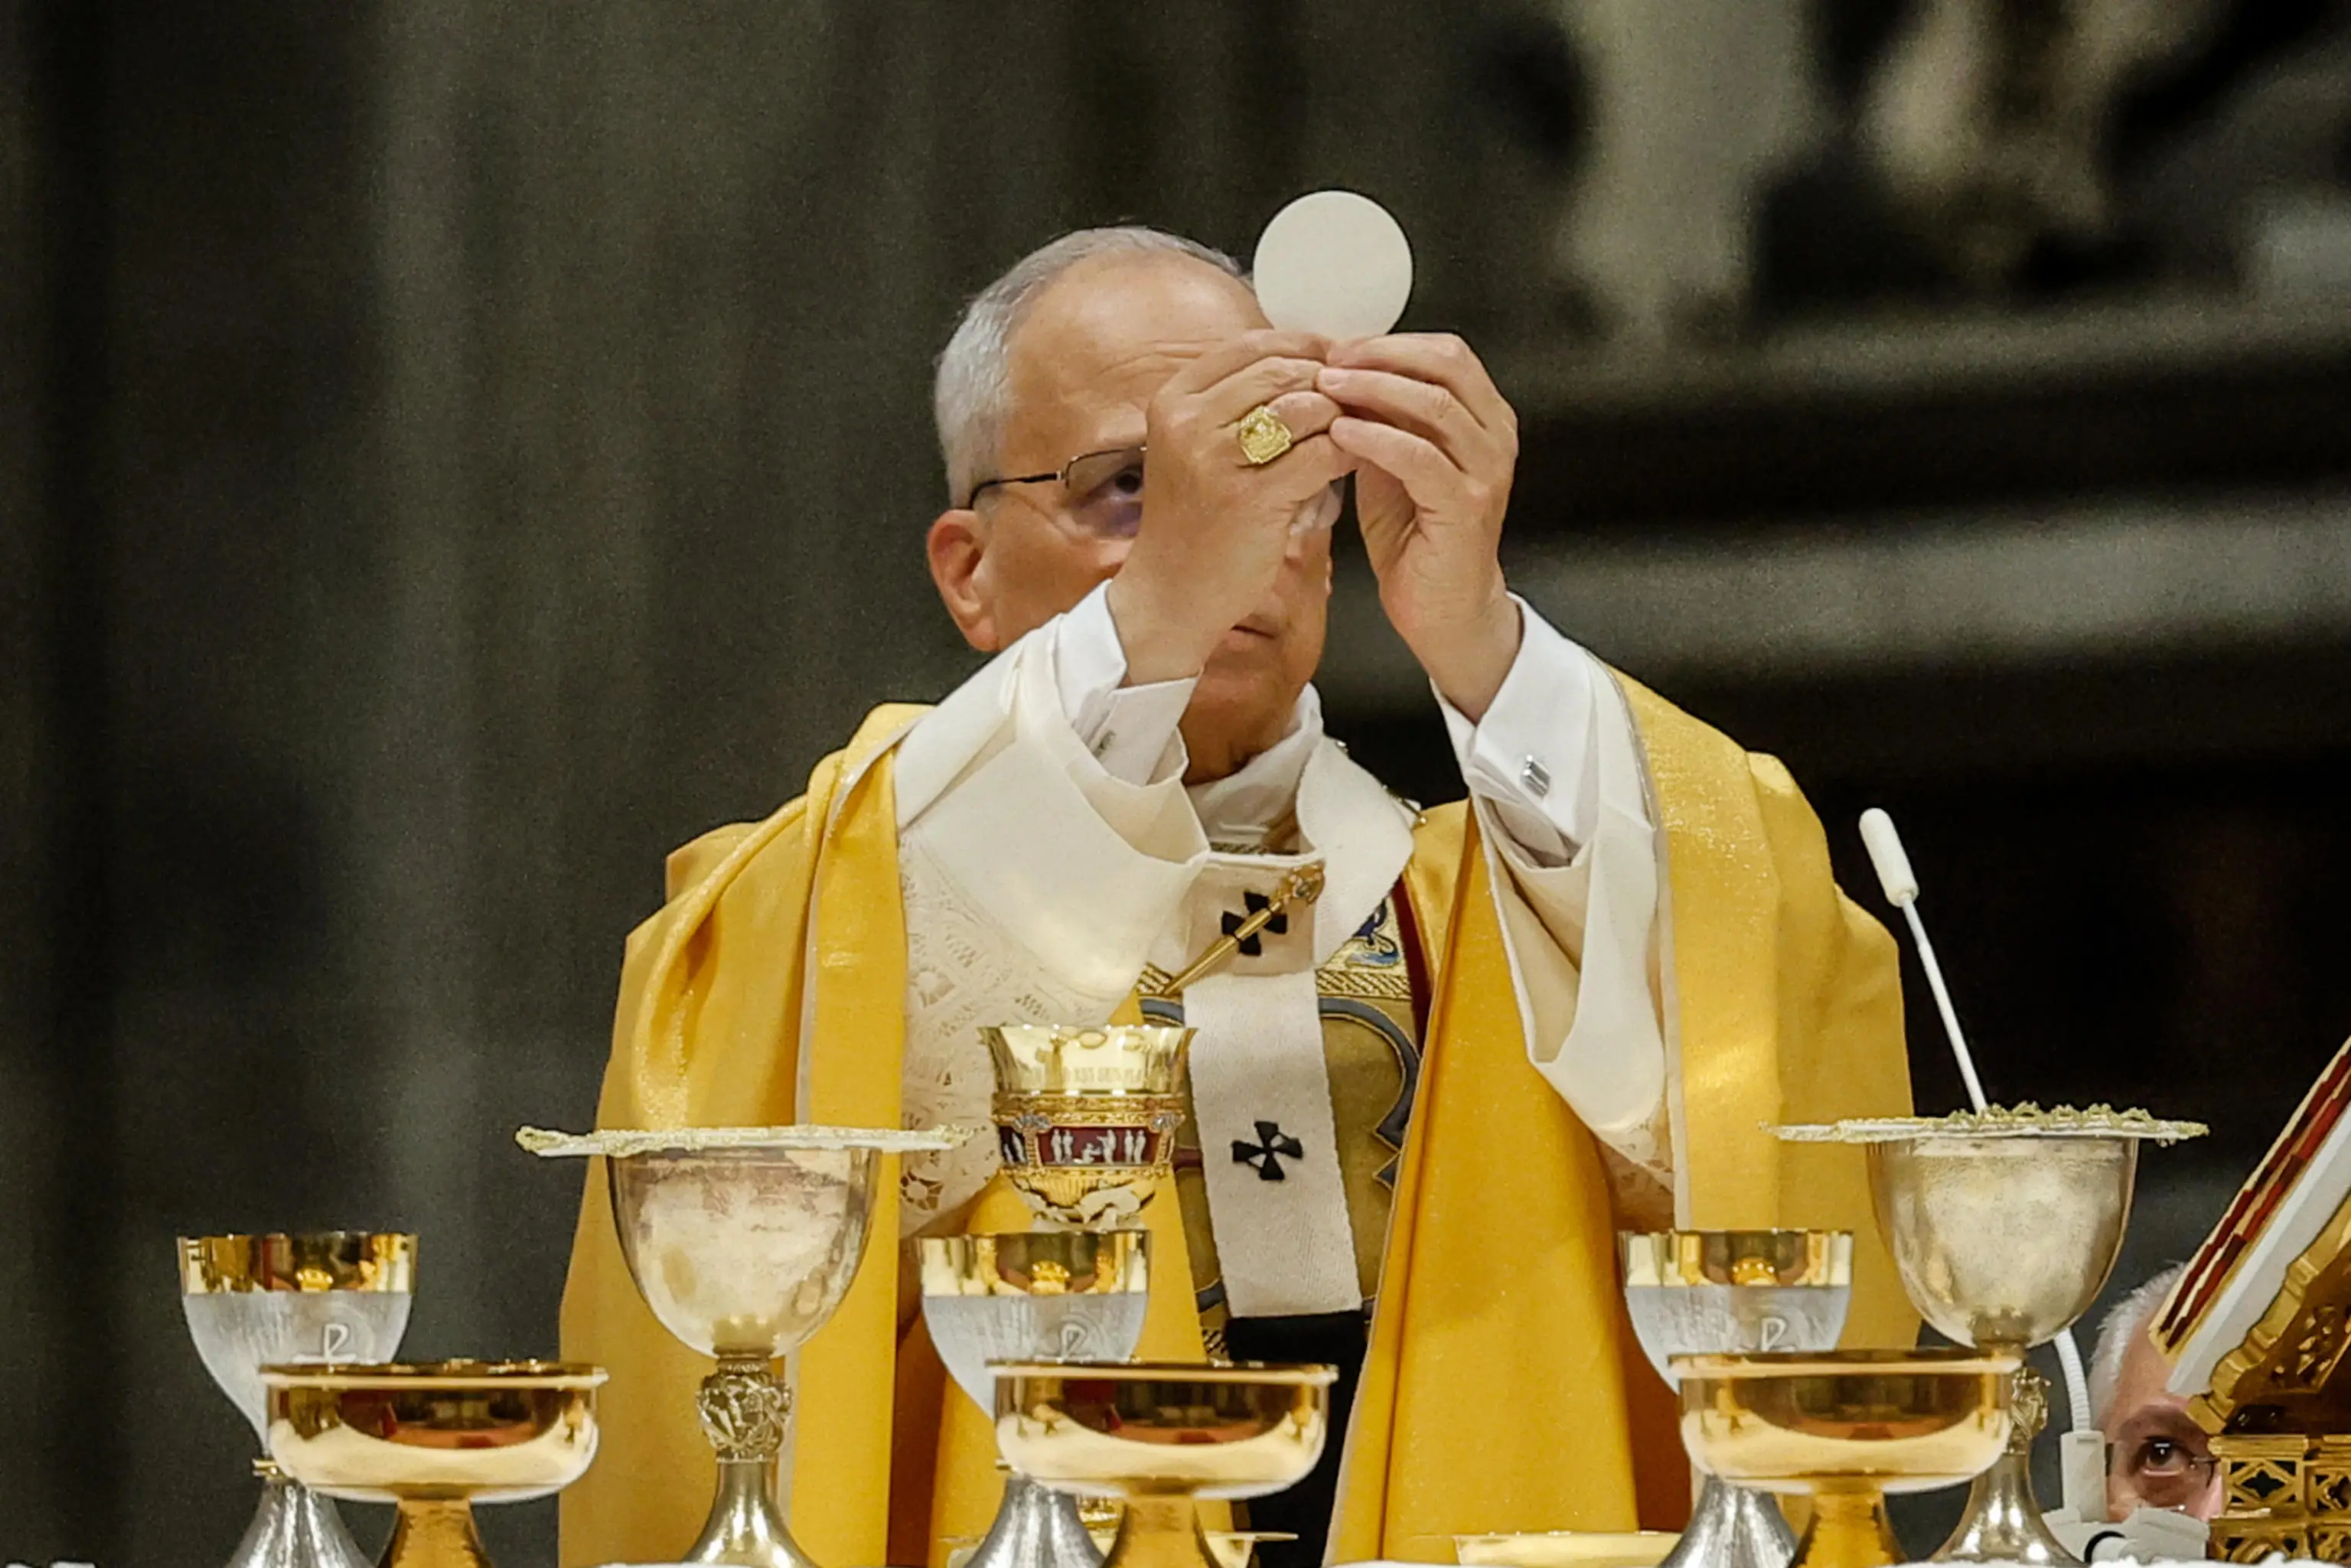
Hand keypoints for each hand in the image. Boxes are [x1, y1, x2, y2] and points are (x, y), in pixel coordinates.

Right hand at [1108, 331, 1355, 683]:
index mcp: (1174, 399)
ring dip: (1341, 416)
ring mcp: (1216, 458)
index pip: (1252, 345)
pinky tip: (1355, 462)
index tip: (1337, 359)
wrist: (1169, 596)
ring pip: (1305, 406)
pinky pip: (1321, 454)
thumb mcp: (1193, 448)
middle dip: (1329, 380)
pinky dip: (1348, 453)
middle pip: (1281, 369)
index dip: (1303, 346)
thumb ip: (1235, 404)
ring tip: (1357, 431)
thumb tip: (1305, 363)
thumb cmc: (1193, 523)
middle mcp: (1189, 420)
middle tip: (1360, 397)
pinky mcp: (1251, 497)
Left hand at [1319, 334, 1521, 719]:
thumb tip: (1339, 376)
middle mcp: (1494, 438)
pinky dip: (1376, 438)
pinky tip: (1340, 433)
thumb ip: (1381, 420)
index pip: (1446, 353)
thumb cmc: (1417, 538)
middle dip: (1382, 355)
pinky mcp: (1465, 507)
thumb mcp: (1394, 464)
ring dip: (1374, 389)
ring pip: (1435, 404)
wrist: (1444, 610)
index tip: (1339, 347)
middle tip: (1331, 360)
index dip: (1391, 343)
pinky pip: (1420, 457)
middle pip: (1446, 364)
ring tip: (1327, 388)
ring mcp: (1485, 471)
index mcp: (1483, 419)